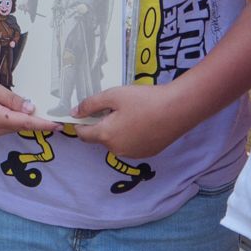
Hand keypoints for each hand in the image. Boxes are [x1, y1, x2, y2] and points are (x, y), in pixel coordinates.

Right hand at [0, 70, 57, 139]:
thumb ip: (10, 98)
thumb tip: (30, 108)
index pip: (25, 123)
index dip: (43, 124)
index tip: (59, 125)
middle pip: (19, 125)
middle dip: (34, 119)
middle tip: (50, 108)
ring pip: (10, 126)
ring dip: (20, 118)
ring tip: (30, 105)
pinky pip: (1, 126)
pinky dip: (10, 119)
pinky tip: (11, 108)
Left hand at [73, 83, 187, 158]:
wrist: (177, 110)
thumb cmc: (144, 100)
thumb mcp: (114, 95)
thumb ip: (91, 104)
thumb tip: (74, 113)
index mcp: (106, 135)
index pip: (83, 134)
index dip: (80, 123)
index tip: (83, 113)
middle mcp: (117, 150)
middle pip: (101, 137)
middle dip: (102, 124)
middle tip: (114, 106)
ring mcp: (133, 154)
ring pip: (116, 141)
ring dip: (117, 130)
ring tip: (131, 112)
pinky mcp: (146, 153)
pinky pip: (131, 144)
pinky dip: (131, 135)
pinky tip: (143, 121)